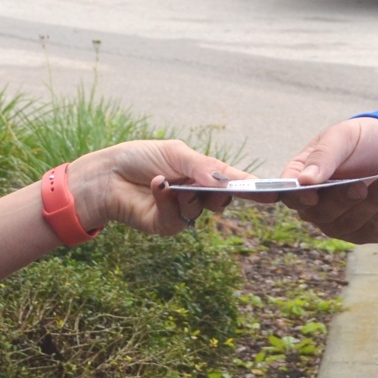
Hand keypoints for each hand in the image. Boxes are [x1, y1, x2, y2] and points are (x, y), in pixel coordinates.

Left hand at [68, 140, 249, 236]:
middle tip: (215, 186)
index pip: (232, 180)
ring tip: (169, 180)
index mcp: (202, 173)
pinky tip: (158, 184)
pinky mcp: (164, 225)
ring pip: (200, 210)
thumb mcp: (175, 152)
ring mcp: (181, 210)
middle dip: (220, 192)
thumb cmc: (139, 158)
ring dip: (188, 195)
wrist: (106, 174)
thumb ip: (202, 166)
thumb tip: (225, 181)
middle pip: (222, 199)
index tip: (271, 191)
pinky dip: (168, 200)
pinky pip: (177, 219)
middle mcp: (196, 193)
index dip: (251, 187)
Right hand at [280, 117, 377, 243]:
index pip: (285, 194)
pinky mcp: (367, 232)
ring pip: (347, 223)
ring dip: (372, 201)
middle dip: (342, 199)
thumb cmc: (364, 141)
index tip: (301, 194)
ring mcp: (340, 223)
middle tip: (360, 185)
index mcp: (301, 178)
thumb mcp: (343, 136)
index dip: (288, 197)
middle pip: (318, 213)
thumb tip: (303, 181)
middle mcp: (316, 206)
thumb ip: (324, 156)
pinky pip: (372, 229)